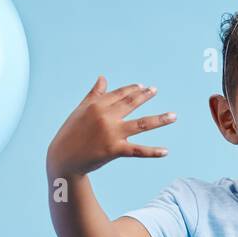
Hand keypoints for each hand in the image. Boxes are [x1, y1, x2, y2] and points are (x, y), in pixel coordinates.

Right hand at [46, 76, 175, 177]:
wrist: (64, 158)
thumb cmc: (71, 133)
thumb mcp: (81, 111)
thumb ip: (94, 94)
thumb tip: (103, 77)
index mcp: (96, 105)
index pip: (119, 94)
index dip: (132, 90)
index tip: (143, 87)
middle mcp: (105, 116)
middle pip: (131, 104)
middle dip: (145, 96)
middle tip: (155, 90)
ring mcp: (111, 133)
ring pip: (141, 124)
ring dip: (160, 120)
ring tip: (174, 116)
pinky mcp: (114, 150)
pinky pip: (137, 150)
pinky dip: (152, 151)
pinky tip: (165, 151)